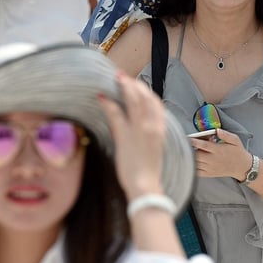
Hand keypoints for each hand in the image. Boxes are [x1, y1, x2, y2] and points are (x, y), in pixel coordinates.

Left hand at [97, 71, 166, 198]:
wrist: (145, 186)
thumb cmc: (149, 172)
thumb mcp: (155, 150)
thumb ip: (151, 136)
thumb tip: (143, 128)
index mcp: (161, 129)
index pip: (156, 103)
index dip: (146, 92)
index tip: (138, 85)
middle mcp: (152, 125)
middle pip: (144, 96)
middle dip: (134, 84)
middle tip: (123, 77)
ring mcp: (139, 128)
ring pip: (132, 100)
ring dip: (124, 86)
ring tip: (116, 79)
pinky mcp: (125, 135)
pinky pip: (116, 113)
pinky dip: (108, 103)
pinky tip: (101, 96)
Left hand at [191, 128, 250, 180]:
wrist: (242, 167)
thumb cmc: (237, 152)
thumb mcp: (235, 140)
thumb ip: (226, 134)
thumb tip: (217, 130)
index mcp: (218, 150)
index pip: (203, 145)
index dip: (194, 142)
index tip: (187, 138)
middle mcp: (213, 160)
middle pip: (197, 155)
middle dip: (189, 149)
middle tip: (185, 144)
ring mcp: (210, 168)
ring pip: (195, 163)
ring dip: (190, 157)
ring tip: (187, 151)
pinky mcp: (209, 174)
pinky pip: (197, 172)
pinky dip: (191, 166)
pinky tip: (190, 161)